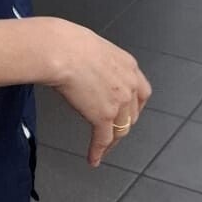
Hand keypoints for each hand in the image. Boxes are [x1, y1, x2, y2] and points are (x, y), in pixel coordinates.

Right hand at [36, 18, 151, 165]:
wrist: (60, 51)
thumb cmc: (66, 43)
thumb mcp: (92, 48)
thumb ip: (97, 63)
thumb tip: (85, 68)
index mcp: (128, 65)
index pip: (141, 92)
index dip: (134, 106)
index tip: (128, 113)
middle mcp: (128, 84)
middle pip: (132, 114)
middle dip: (123, 125)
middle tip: (113, 132)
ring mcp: (118, 102)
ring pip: (121, 129)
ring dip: (112, 141)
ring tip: (103, 149)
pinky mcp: (103, 116)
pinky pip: (103, 139)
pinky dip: (98, 151)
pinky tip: (94, 158)